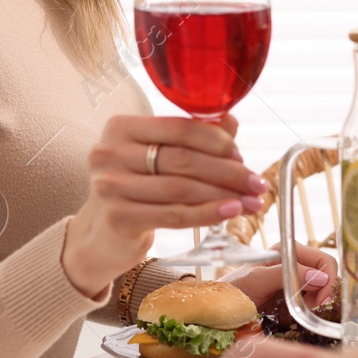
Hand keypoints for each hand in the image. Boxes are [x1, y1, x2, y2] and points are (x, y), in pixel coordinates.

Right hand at [62, 114, 267, 296]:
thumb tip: (232, 123)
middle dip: (227, 172)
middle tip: (257, 183)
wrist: (101, 234)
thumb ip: (190, 136)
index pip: (178, 128)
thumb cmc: (136, 188)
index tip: (241, 155)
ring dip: (223, 195)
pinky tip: (229, 212)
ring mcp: (110, 186)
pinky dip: (207, 214)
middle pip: (182, 159)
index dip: (216, 140)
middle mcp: (109, 152)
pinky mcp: (118, 218)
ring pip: (181, 189)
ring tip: (251, 202)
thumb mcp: (157, 157)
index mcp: (121, 127)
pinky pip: (174, 215)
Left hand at [220, 242, 337, 308]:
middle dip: (322, 291)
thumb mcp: (259, 280)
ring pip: (321, 286)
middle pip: (326, 273)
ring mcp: (294, 275)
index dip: (327, 280)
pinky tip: (296, 310)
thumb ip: (288, 275)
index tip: (319, 300)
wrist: (222, 305)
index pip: (323, 260)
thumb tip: (321, 277)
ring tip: (299, 308)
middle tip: (308, 307)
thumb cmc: (235, 289)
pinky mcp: (293, 291)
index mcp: (288, 250)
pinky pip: (312, 296)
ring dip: (315, 299)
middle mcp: (294, 260)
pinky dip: (309, 305)